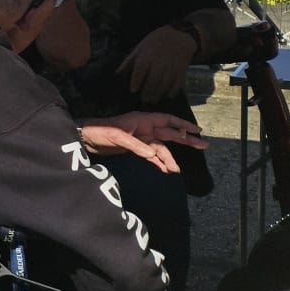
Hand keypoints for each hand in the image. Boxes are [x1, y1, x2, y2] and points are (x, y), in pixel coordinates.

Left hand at [80, 113, 204, 173]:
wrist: (86, 139)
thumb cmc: (101, 131)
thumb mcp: (117, 137)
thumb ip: (135, 145)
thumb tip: (152, 155)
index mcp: (143, 120)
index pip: (167, 120)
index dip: (183, 124)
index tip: (198, 130)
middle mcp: (145, 128)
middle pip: (170, 134)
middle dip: (186, 140)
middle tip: (203, 146)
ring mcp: (141, 139)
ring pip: (161, 149)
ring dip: (169, 158)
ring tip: (176, 170)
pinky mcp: (135, 149)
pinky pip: (151, 156)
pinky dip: (158, 162)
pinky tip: (165, 170)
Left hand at [116, 26, 197, 102]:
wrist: (179, 35)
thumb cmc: (155, 41)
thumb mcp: (140, 47)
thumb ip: (129, 61)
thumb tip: (117, 73)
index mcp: (147, 55)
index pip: (140, 70)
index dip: (136, 81)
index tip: (133, 90)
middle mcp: (159, 62)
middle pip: (153, 80)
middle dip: (148, 91)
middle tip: (144, 100)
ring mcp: (172, 66)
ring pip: (165, 83)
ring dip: (159, 94)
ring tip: (153, 100)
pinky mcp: (182, 69)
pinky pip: (178, 83)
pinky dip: (173, 90)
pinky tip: (168, 95)